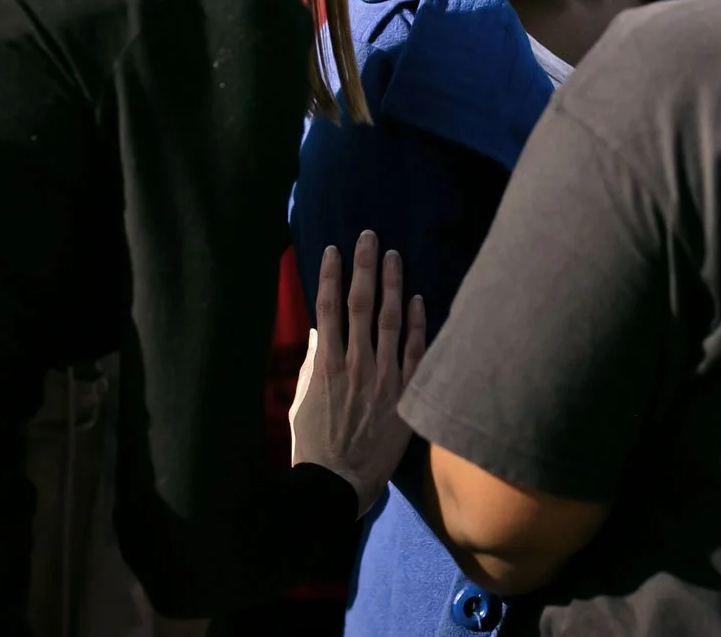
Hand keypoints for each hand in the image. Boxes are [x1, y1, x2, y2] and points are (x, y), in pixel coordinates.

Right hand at [290, 230, 426, 515]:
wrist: (338, 484)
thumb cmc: (314, 445)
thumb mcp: (301, 402)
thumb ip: (313, 365)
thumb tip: (320, 335)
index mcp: (326, 365)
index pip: (328, 308)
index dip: (331, 275)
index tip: (333, 250)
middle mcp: (356, 364)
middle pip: (360, 304)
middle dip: (364, 267)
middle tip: (369, 236)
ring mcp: (383, 378)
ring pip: (390, 320)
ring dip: (392, 284)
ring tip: (394, 255)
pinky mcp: (404, 394)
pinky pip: (415, 351)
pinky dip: (417, 323)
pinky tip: (418, 298)